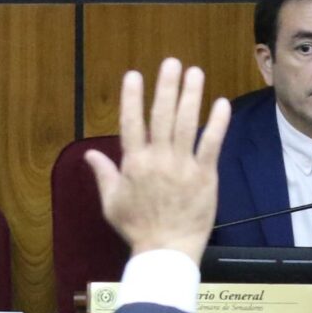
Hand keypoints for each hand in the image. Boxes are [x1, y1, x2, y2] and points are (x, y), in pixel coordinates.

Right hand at [86, 60, 229, 263]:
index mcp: (133, 163)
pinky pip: (212, 144)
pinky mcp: (205, 176)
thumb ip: (104, 174)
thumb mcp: (111, 202)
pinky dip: (218, 123)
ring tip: (195, 73)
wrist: (166, 250)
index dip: (133, 97)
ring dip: (191, 96)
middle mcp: (157, 159)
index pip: (131, 122)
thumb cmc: (137, 228)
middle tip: (171, 63)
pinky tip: (221, 103)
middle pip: (161, 115)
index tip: (134, 75)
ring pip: (187, 124)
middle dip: (166, 87)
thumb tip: (89, 154)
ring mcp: (182, 166)